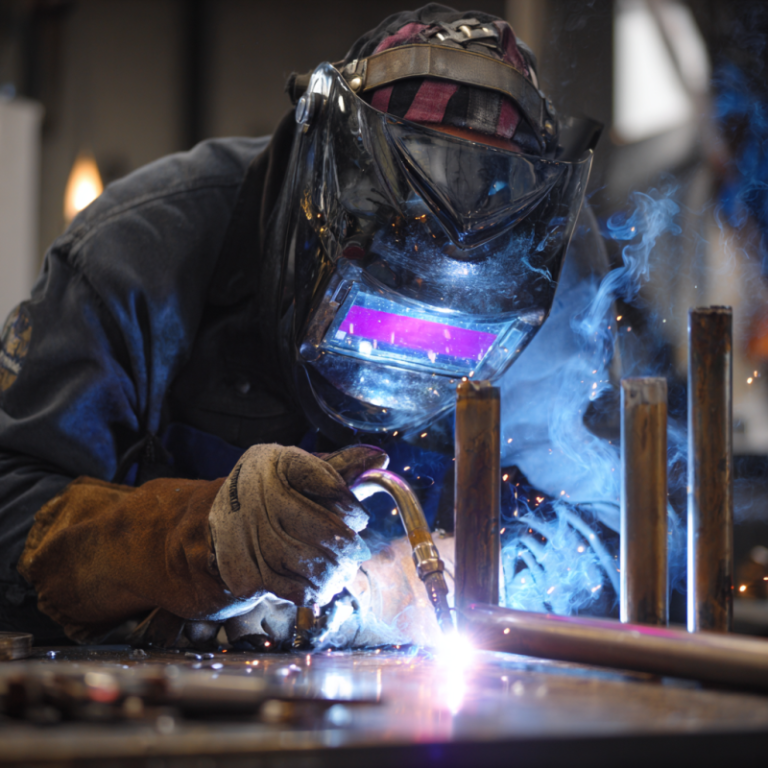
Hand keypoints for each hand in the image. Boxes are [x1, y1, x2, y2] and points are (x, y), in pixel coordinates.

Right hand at [209, 443, 386, 605]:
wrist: (214, 515)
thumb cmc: (269, 487)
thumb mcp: (299, 466)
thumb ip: (341, 464)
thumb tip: (380, 458)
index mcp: (279, 466)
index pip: (325, 484)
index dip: (350, 507)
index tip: (359, 518)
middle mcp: (261, 498)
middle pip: (322, 530)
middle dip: (348, 547)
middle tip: (357, 554)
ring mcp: (250, 536)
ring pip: (306, 563)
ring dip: (334, 573)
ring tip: (343, 573)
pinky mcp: (243, 569)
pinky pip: (286, 588)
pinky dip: (311, 592)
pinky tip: (321, 588)